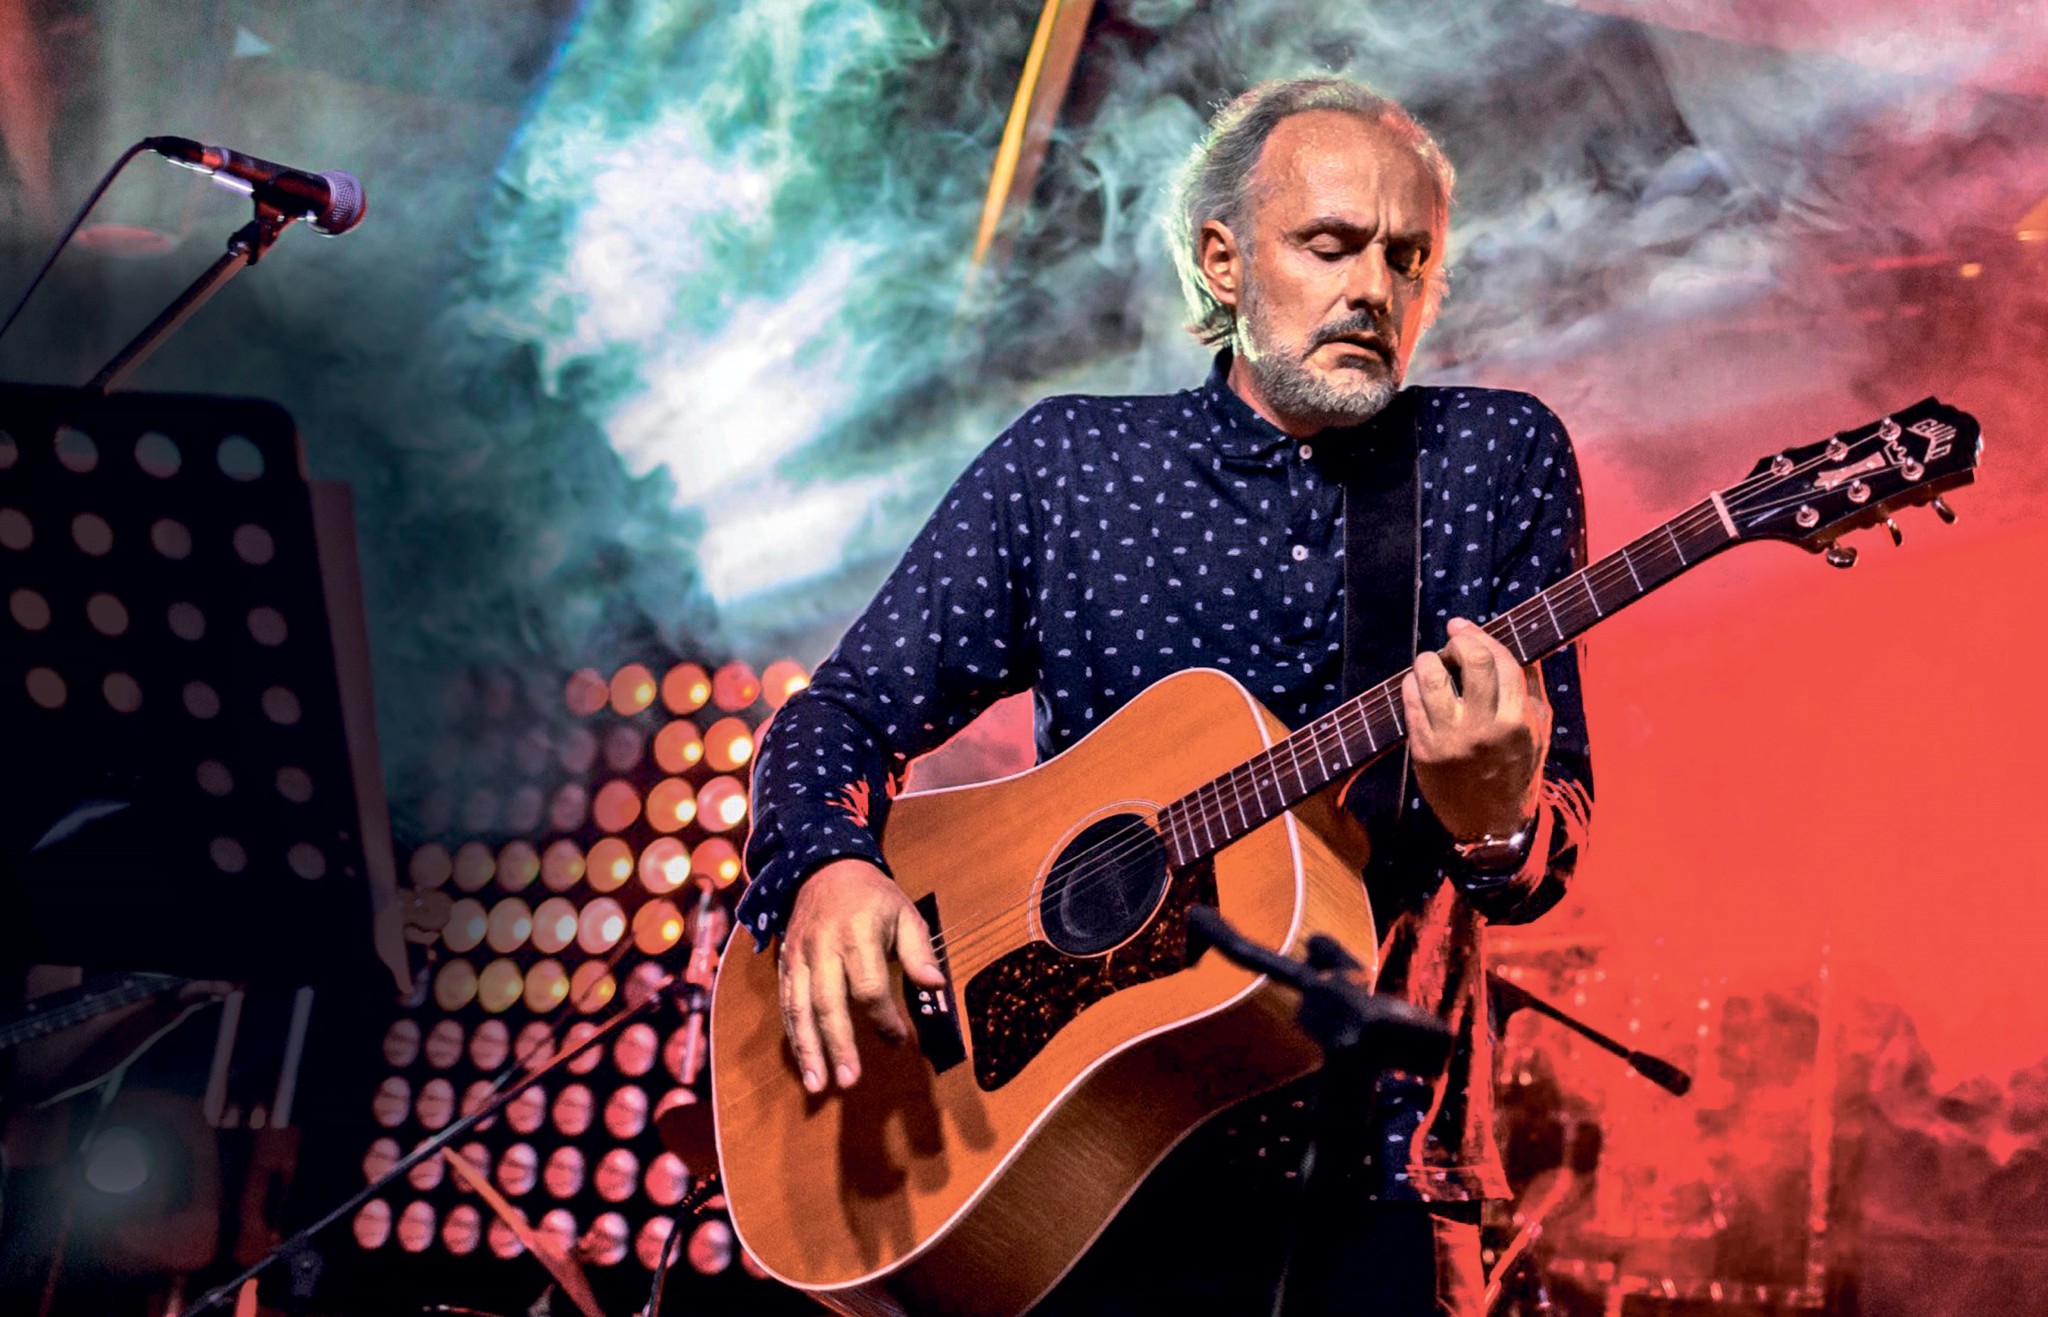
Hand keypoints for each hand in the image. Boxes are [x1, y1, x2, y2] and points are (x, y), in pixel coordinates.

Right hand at [778, 858, 945, 1093]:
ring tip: (818, 1085)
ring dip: (807, 1050)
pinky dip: (793, 1036)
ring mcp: (799, 956)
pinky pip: (785, 1003)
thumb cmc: (873, 897)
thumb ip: (919, 952)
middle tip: (850, 1081)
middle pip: (827, 1002)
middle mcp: (823, 947)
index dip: (883, 1016)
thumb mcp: (905, 914)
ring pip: (798, 1007)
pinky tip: (804, 1063)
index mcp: (857, 933)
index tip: (898, 1039)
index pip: (867, 985)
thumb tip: (936, 986)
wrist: (824, 867)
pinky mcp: (785, 963)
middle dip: (837, 1044)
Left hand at [1401, 617, 1550, 840]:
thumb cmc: (1517, 768)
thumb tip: (1518, 641)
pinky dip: (1412, 683)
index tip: (1462, 625)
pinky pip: (1410, 699)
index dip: (1479, 635)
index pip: (1501, 660)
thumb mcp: (1538, 729)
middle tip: (1452, 642)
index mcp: (1519, 721)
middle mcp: (1485, 728)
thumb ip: (1531, 685)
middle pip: (1471, 659)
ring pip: (1431, 675)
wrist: (1491, 823)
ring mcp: (1450, 739)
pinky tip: (1420, 687)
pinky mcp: (1423, 750)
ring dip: (1428, 660)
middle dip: (1457, 640)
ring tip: (1433, 666)